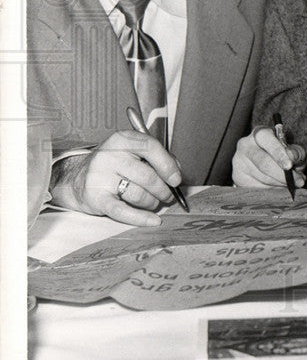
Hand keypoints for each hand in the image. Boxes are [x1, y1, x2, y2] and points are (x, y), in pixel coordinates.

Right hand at [49, 130, 183, 225]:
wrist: (76, 179)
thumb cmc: (114, 165)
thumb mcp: (133, 153)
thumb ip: (157, 158)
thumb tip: (176, 172)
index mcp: (122, 139)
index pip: (150, 147)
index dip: (168, 165)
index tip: (176, 180)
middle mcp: (109, 155)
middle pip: (147, 175)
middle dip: (163, 190)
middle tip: (168, 196)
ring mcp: (100, 176)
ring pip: (138, 194)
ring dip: (152, 202)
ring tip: (154, 203)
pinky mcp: (95, 198)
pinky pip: (123, 211)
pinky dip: (141, 218)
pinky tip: (153, 220)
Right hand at [232, 125, 306, 187]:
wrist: (263, 162)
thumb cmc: (282, 153)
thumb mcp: (293, 149)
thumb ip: (296, 152)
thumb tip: (292, 156)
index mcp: (260, 133)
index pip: (267, 140)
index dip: (279, 153)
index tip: (290, 166)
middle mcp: (245, 145)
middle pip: (263, 162)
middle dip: (282, 174)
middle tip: (297, 181)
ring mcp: (239, 162)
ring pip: (262, 177)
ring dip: (280, 184)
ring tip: (292, 185)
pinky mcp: (238, 177)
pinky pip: (257, 188)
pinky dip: (272, 190)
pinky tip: (280, 188)